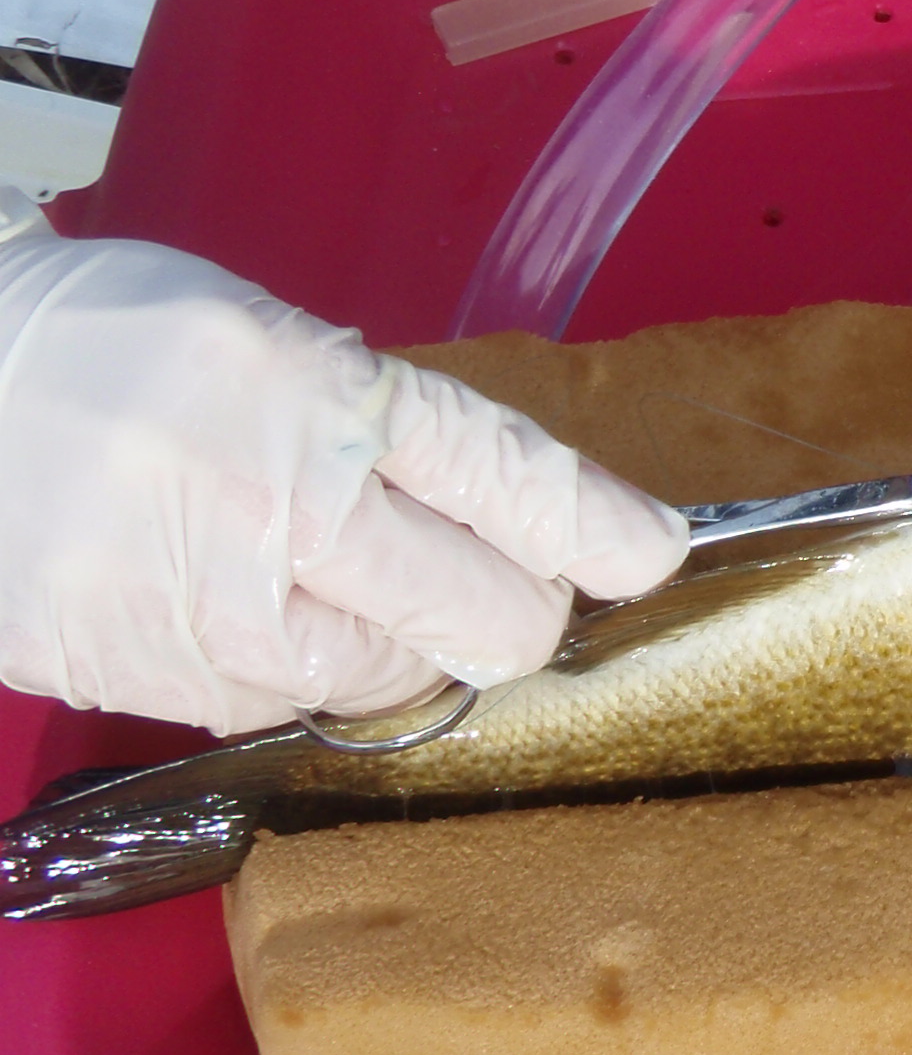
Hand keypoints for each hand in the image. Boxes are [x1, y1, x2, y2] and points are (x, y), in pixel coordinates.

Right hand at [0, 194, 687, 737]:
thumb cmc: (118, 345)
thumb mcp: (275, 343)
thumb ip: (394, 429)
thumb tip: (530, 523)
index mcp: (329, 393)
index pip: (512, 478)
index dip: (598, 529)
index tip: (649, 557)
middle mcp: (284, 500)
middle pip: (484, 616)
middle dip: (512, 615)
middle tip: (490, 593)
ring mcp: (210, 597)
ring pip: (389, 685)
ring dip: (397, 653)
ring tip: (338, 592)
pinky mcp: (140, 669)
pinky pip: (274, 711)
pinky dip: (290, 678)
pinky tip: (251, 617)